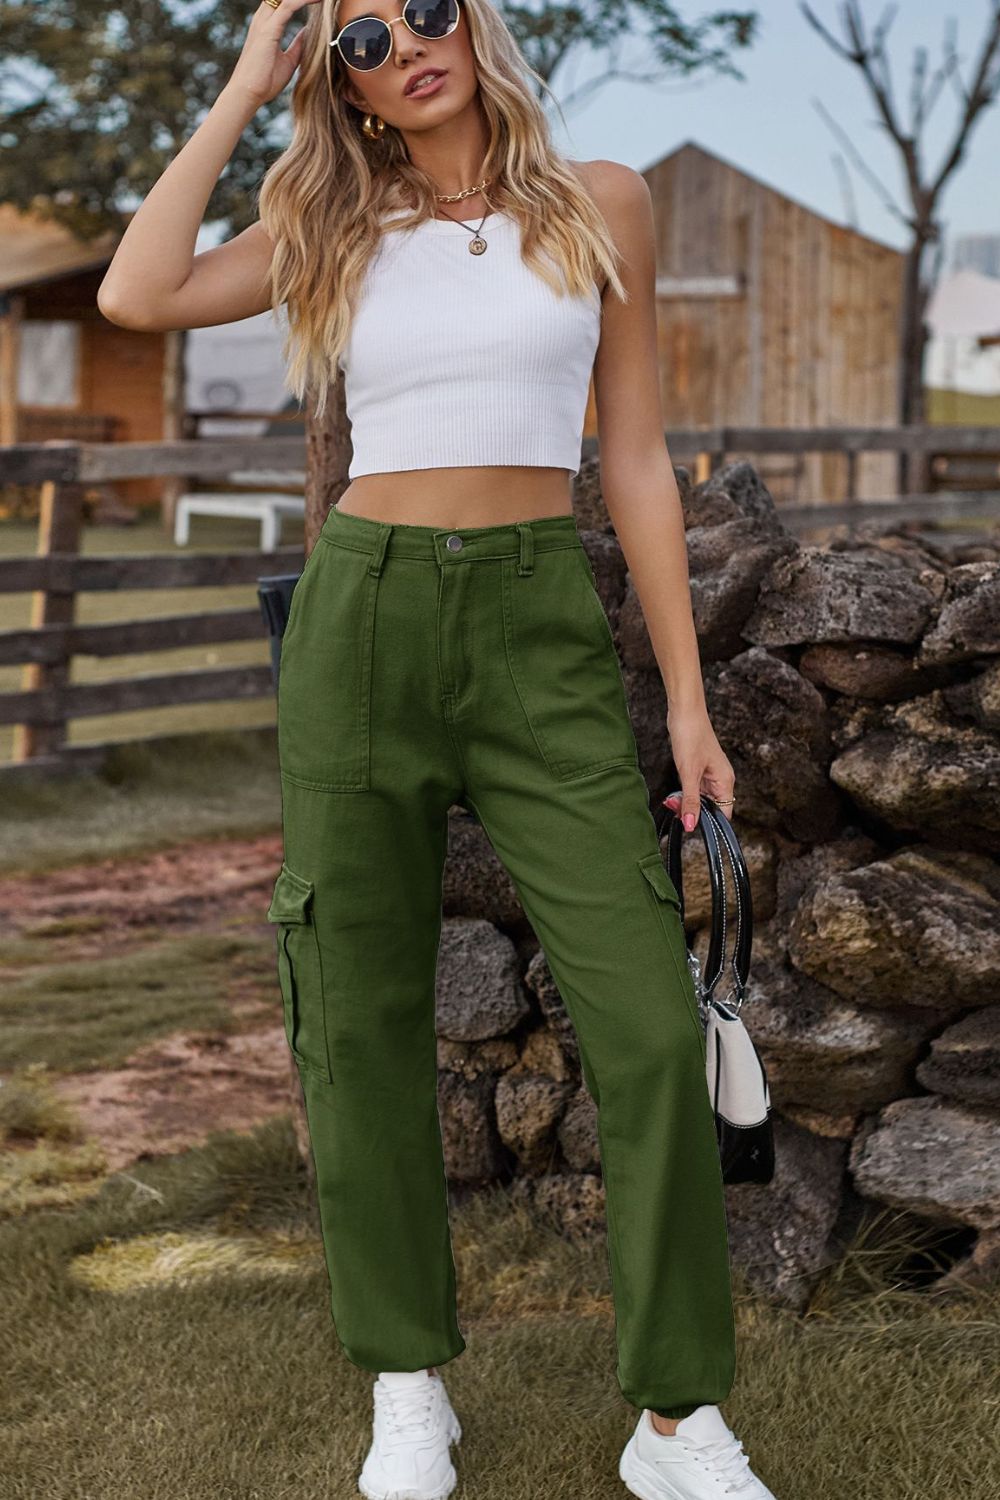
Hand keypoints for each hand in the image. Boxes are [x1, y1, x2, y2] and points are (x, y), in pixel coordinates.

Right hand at [225, 0, 320, 110]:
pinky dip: (303, 1)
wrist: (248, 94)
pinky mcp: (269, 30)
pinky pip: (288, 6)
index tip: (318, 0)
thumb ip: (298, 46)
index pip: (282, 1)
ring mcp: (264, 23)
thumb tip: (308, 34)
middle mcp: (263, 19)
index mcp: (266, 25)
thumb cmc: (265, 81)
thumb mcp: (289, 61)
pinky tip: (317, 0)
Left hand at [662, 705, 735, 831]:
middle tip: (675, 810)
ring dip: (686, 803)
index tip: (692, 827)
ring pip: (700, 799)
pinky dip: (684, 794)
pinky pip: (693, 789)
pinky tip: (673, 795)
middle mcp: (721, 780)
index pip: (724, 814)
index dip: (709, 824)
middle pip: (711, 808)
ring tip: (671, 802)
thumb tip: (691, 825)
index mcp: (725, 781)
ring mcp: (710, 775)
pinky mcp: (699, 769)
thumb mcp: (688, 773)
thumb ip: (691, 801)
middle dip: (693, 812)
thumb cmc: (691, 736)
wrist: (684, 712)